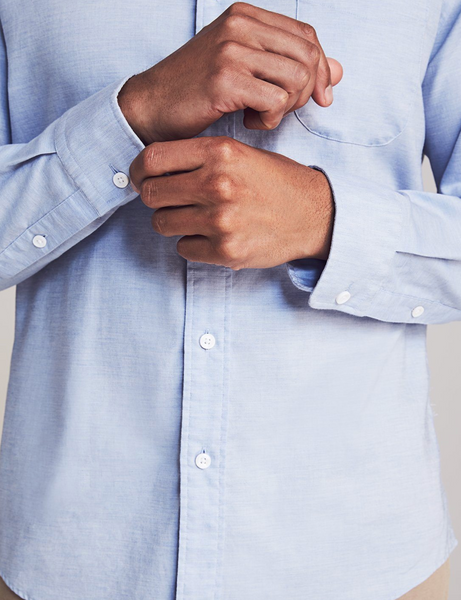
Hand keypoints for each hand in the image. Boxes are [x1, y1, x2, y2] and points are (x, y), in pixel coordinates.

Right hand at [118, 2, 342, 143]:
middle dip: (306, 92)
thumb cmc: (196, 89)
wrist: (152, 105)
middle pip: (308, 57)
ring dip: (287, 108)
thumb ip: (289, 65)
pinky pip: (276, 102)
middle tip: (282, 110)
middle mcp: (240, 25)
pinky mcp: (225, 80)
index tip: (319, 96)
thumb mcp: (245, 68)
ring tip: (262, 115)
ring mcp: (232, 50)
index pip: (307, 35)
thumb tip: (338, 72)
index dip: (322, 68)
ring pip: (296, 79)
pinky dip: (270, 120)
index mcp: (246, 15)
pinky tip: (250, 121)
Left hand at [129, 136, 334, 269]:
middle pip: (151, 194)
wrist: (315, 215)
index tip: (141, 178)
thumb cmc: (276, 182)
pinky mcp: (226, 250)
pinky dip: (193, 243)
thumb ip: (200, 157)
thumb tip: (152, 170)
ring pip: (162, 224)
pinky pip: (184, 248)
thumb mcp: (242, 153)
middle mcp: (218, 184)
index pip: (153, 159)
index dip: (139, 170)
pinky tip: (213, 235)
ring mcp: (221, 220)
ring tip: (195, 217)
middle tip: (168, 200)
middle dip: (154, 198)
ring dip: (172, 222)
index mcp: (221, 152)